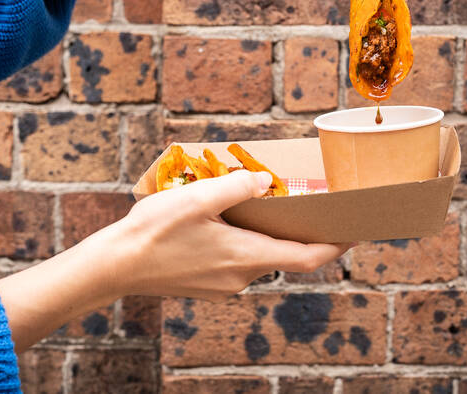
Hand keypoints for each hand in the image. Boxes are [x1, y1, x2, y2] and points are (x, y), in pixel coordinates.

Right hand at [0, 170, 350, 351]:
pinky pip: (235, 262)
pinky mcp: (206, 284)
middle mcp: (240, 276)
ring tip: (253, 203)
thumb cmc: (153, 232)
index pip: (306, 257)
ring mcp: (222, 284)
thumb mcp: (197, 198)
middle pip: (282, 255)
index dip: (333, 245)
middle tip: (299, 203)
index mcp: (245, 256)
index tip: (352, 232)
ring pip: (256, 256)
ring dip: (262, 234)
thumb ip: (237, 187)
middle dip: (294, 231)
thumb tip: (266, 183)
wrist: (114, 266)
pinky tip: (221, 221)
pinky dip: (241, 242)